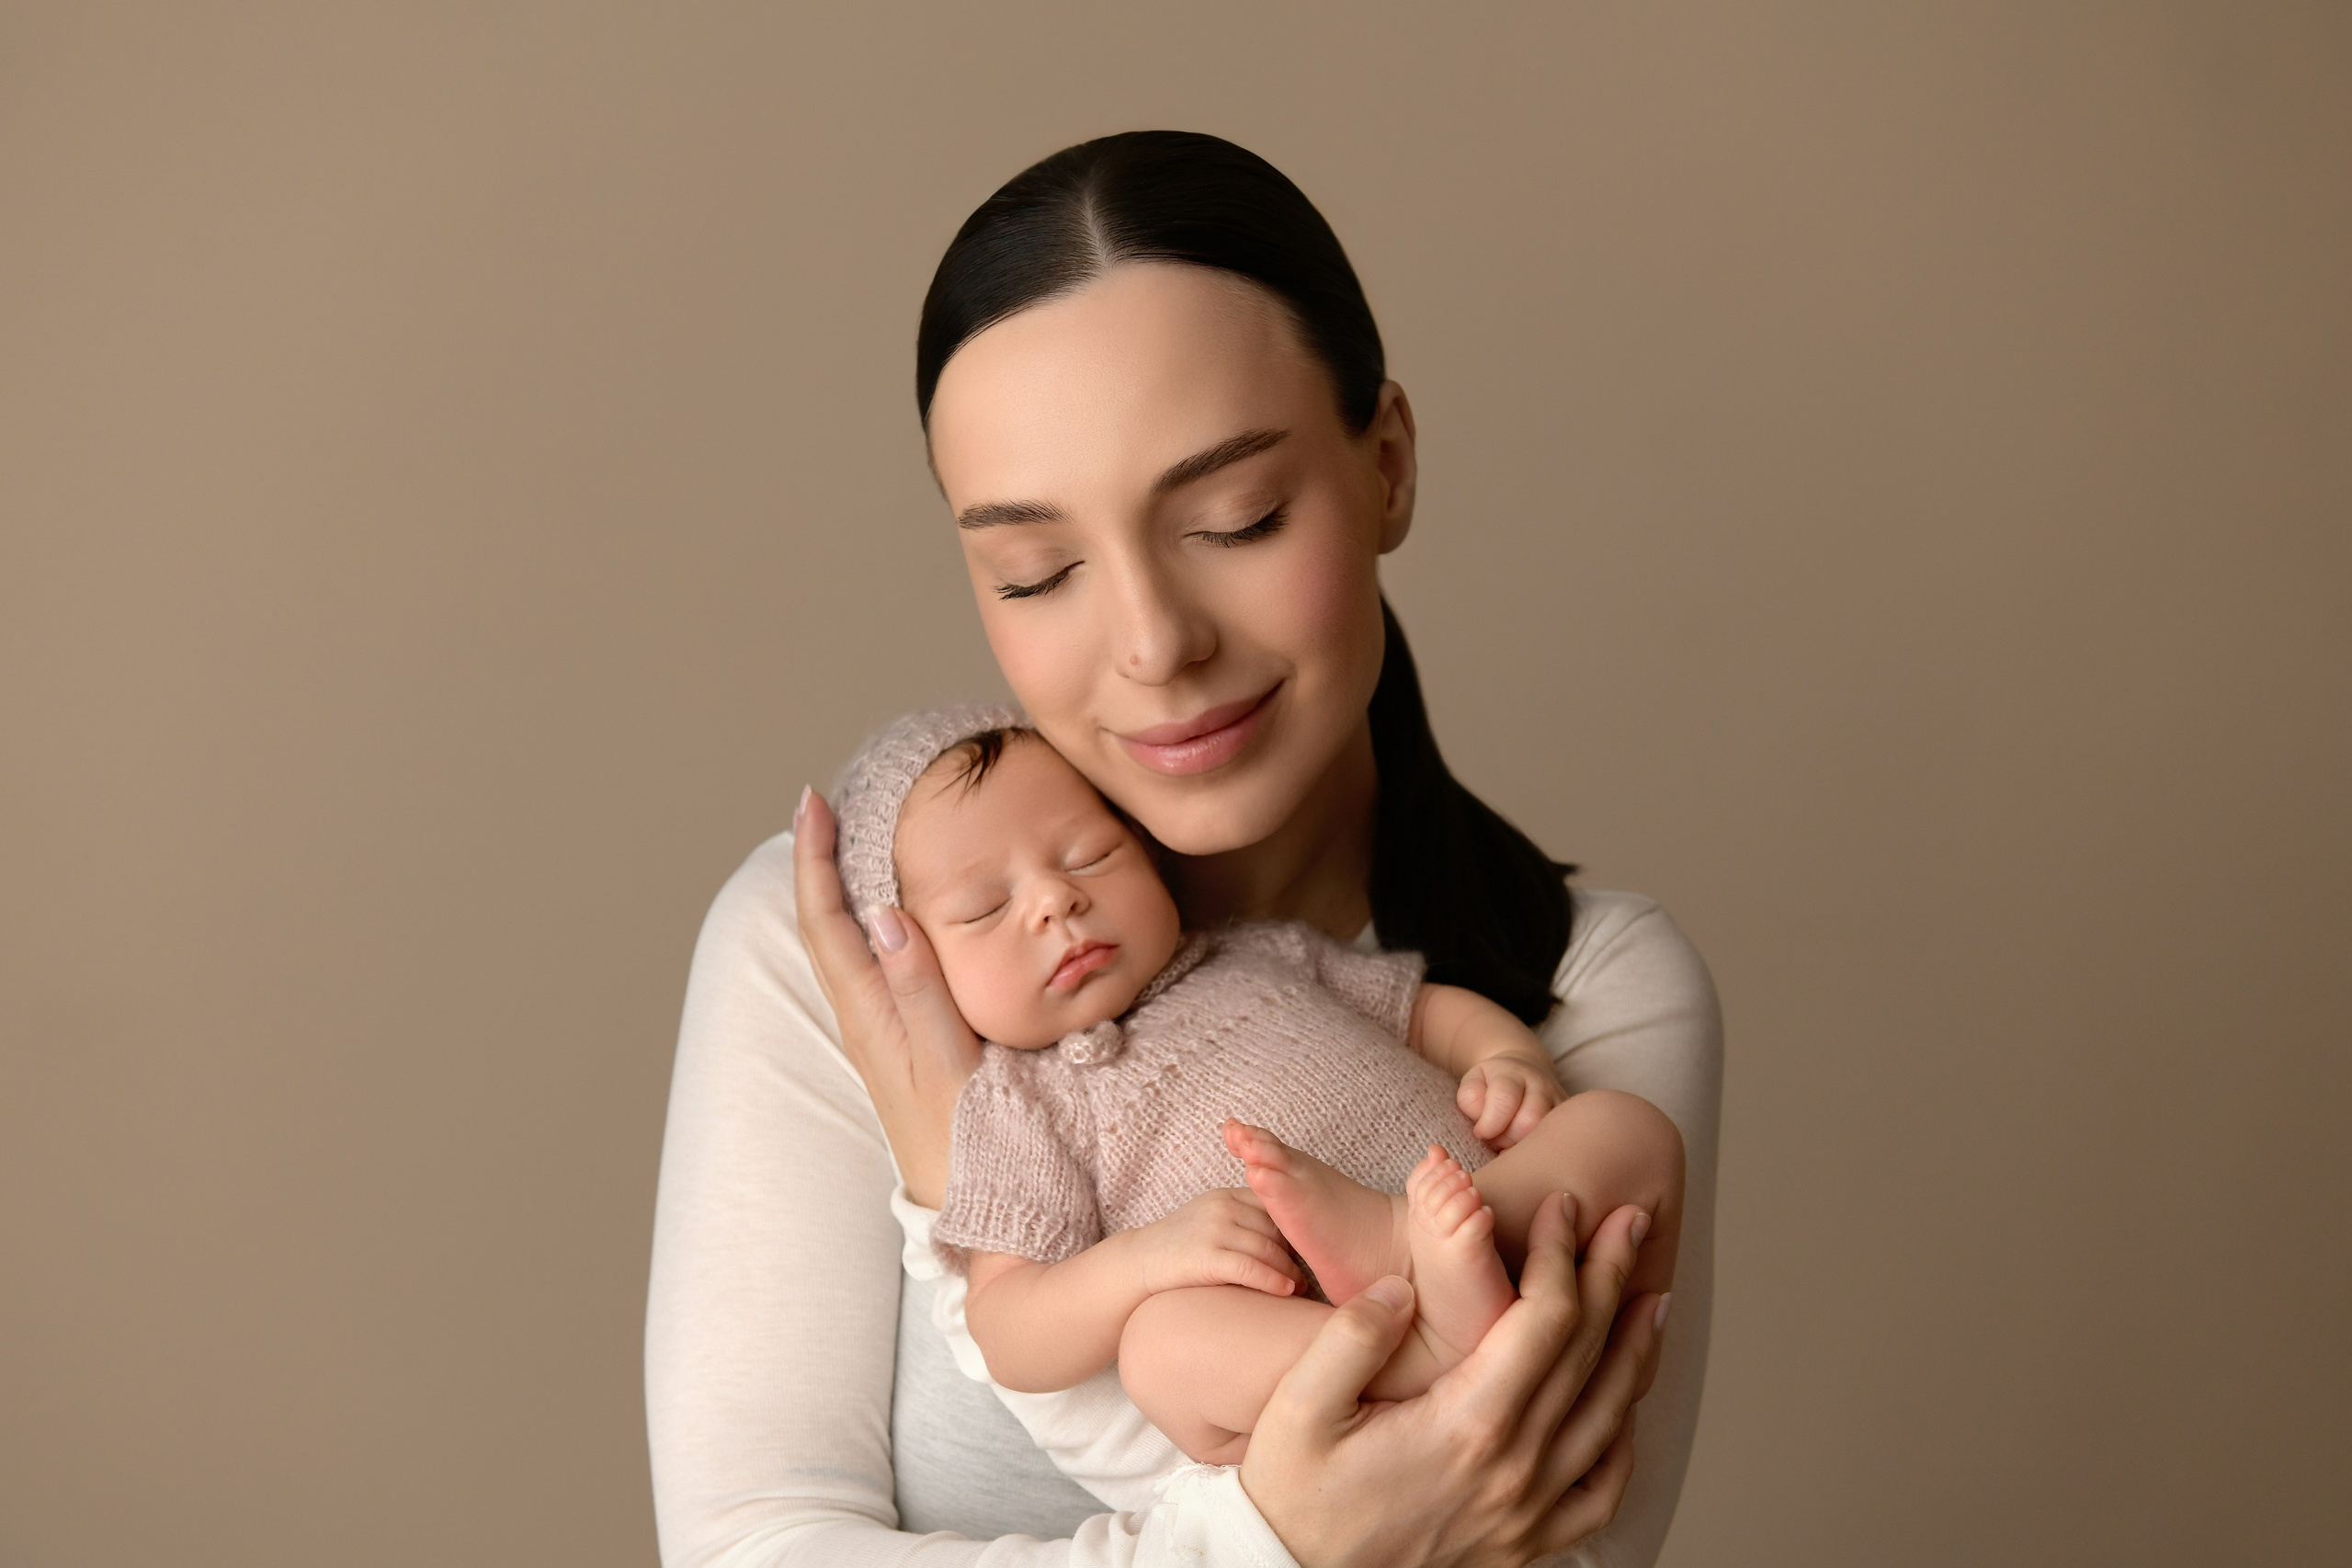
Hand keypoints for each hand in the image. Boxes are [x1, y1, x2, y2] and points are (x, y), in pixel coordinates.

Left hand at [791, 787, 981, 1207]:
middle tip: (823, 807)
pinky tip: (885, 918)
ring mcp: (878, 1032)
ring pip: (842, 945)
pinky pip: (867, 967)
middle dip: (818, 861)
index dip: (815, 859)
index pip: (827, 920)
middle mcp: (863, 1019)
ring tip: (846, 845)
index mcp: (869, 1014)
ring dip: (837, 889)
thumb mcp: (949, 1061)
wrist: (972, 1204)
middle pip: (824, 925)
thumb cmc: (965, 1140)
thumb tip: (882, 914)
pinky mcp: (897, 1042)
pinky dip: (866, 925)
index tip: (812, 803)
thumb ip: (919, 988)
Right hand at [1131, 1188, 1304, 1297]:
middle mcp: (1222, 1207)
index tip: (1306, 1252)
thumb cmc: (1181, 1249)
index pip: (1273, 1207)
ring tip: (1299, 1289)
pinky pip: (1250, 1267)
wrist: (1138, 1264)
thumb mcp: (1212, 1221)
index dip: (1293, 1231)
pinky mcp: (1205, 1256)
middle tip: (1307, 1276)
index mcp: (1227, 1195)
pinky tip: (1286, 1291)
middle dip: (1294, 1254)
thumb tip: (1288, 1242)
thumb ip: (1244, 1221)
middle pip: (1275, 1228)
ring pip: (1267, 1248)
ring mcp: (1213, 1229)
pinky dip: (1273, 1280)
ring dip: (1289, 1271)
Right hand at [1240, 1195, 1667, 1567]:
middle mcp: (1513, 1466)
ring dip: (1636, 1347)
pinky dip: (1623, 1441)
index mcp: (1466, 1423)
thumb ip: (1350, 1338)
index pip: (1544, 1318)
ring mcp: (1527, 1511)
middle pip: (1587, 1353)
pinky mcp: (1525, 1543)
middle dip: (1612, 1275)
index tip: (1563, 1206)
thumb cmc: (1293, 1494)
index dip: (1562, 1253)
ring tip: (1650, 1296)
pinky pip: (1601, 1491)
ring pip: (1609, 1416)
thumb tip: (1401, 1287)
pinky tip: (1623, 1408)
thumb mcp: (1296, 1407)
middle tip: (1630, 1219)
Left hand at [1457, 1056, 1562, 1148]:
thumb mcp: (1473, 1081)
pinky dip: (1539, 1152)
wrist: (1523, 1069)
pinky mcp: (1568, 1119)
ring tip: (1509, 1145)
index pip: (1504, 1099)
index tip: (1480, 1133)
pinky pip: (1559, 1142)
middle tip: (1495, 1141)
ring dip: (1523, 1148)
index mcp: (1513, 1073)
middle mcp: (1541, 1085)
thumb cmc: (1492, 1082)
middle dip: (1507, 1139)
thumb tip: (1484, 1126)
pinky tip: (1525, 1150)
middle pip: (1529, 1121)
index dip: (1489, 1124)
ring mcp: (1559, 1102)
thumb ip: (1470, 1099)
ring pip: (1547, 1135)